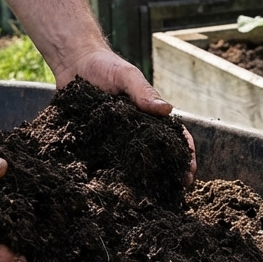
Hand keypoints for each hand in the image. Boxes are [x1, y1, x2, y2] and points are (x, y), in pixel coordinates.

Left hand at [51, 46, 196, 184]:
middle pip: (159, 156)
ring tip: (150, 198)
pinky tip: (116, 191)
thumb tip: (167, 110)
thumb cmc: (105, 66)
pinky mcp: (96, 141)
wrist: (73, 63)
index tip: (189, 172)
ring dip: (144, 180)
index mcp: (150, 115)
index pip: (175, 137)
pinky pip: (107, 160)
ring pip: (135, 163)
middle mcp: (137, 129)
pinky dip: (114, 176)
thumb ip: (143, 92)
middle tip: (175, 192)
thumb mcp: (127, 76)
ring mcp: (117, 138)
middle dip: (170, 174)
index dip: (186, 155)